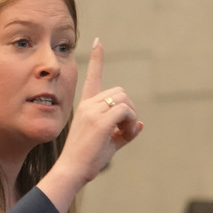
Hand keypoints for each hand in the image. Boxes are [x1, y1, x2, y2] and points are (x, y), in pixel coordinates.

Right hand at [37, 38, 142, 212]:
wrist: (71, 170)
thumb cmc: (87, 160)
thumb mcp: (108, 143)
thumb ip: (124, 132)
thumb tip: (141, 124)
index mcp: (86, 106)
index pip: (92, 77)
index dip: (97, 58)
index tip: (98, 41)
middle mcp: (88, 105)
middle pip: (120, 92)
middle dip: (130, 108)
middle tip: (127, 128)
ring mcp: (93, 111)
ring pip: (124, 100)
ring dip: (131, 116)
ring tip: (125, 133)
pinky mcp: (100, 121)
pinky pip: (126, 112)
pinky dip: (131, 122)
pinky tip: (126, 134)